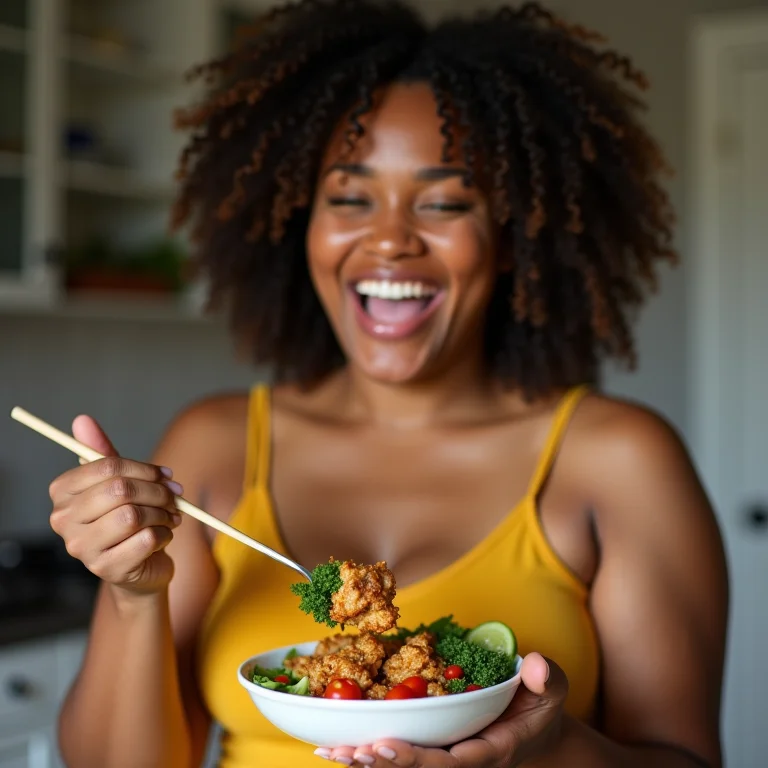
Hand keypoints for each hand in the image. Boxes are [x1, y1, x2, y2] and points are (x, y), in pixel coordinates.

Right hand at [48, 415, 182, 595]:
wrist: (139, 566)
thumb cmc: (127, 518)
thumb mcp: (118, 483)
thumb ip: (102, 453)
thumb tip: (82, 419)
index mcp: (62, 493)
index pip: (107, 467)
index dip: (144, 469)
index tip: (165, 475)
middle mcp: (63, 521)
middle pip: (121, 490)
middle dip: (157, 491)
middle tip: (175, 495)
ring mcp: (82, 548)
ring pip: (134, 516)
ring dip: (163, 514)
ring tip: (171, 517)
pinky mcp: (106, 569)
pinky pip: (146, 540)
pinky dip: (164, 535)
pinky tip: (163, 537)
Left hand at [315, 653, 566, 767]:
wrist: (536, 728)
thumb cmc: (541, 706)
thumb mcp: (553, 690)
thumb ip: (548, 680)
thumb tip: (538, 666)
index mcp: (491, 751)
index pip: (452, 763)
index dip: (417, 759)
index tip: (386, 745)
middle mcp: (464, 761)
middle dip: (382, 764)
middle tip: (349, 751)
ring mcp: (448, 759)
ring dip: (367, 763)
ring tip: (332, 752)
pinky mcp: (434, 750)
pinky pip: (400, 756)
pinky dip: (370, 754)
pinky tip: (340, 747)